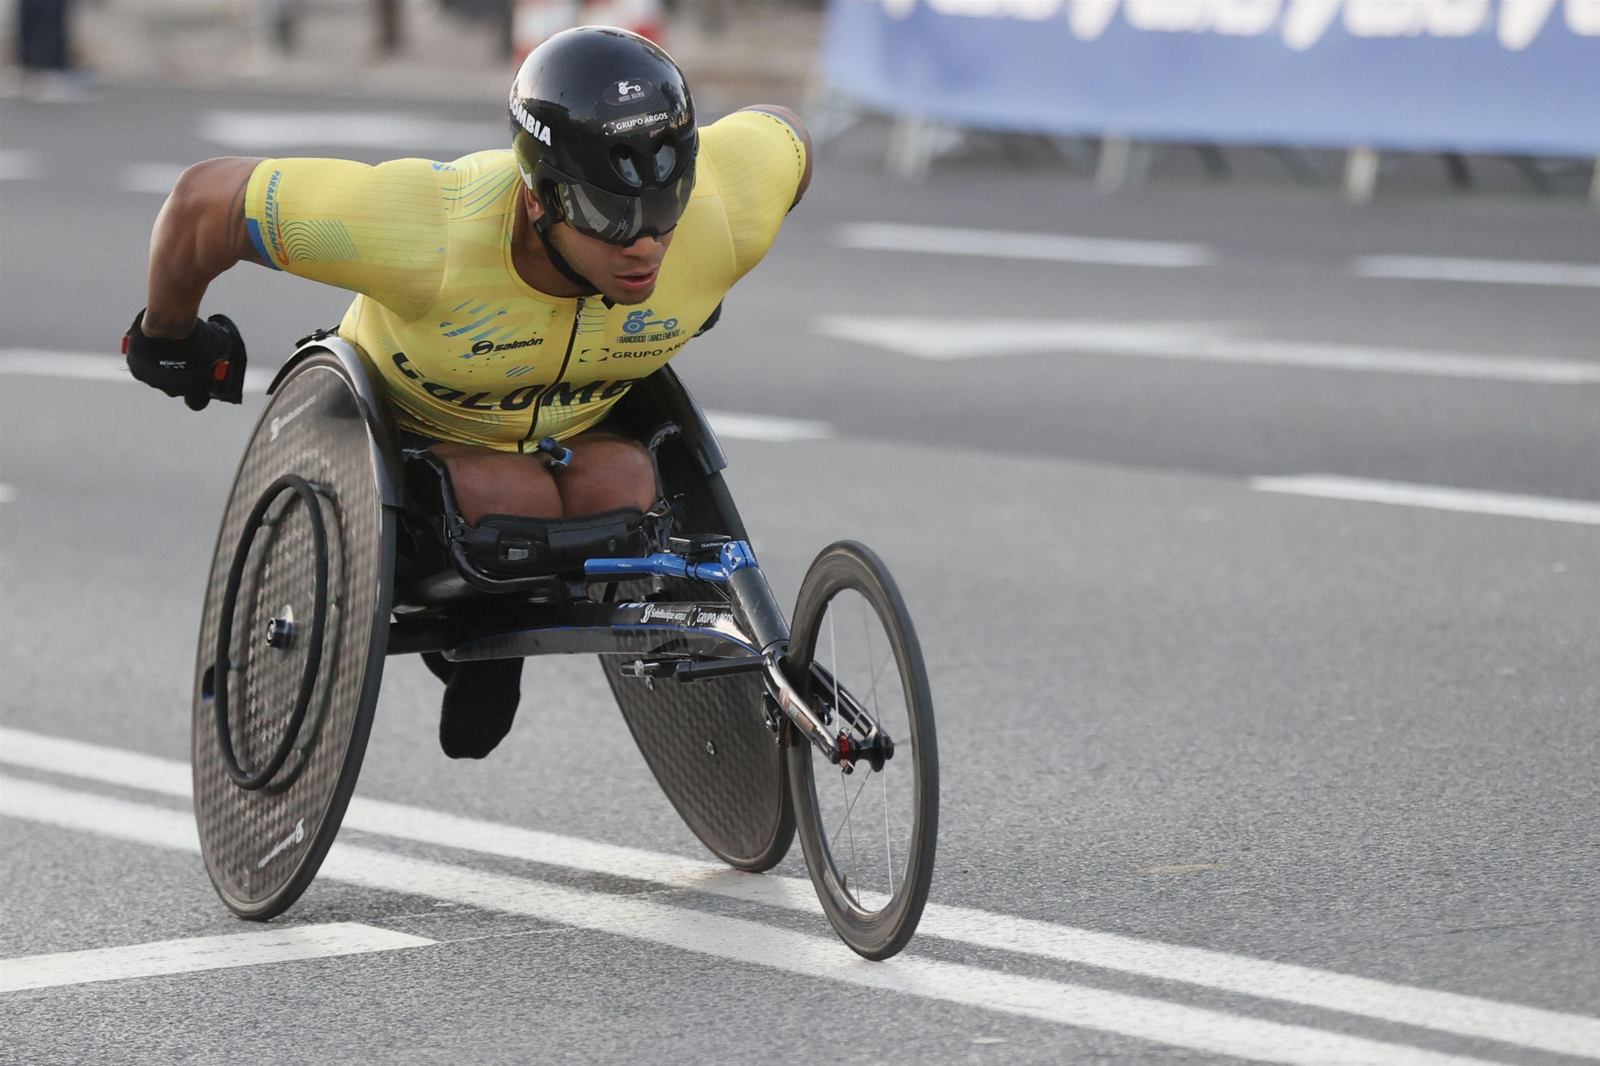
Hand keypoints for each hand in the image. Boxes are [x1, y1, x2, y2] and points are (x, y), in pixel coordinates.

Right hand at [123, 310, 247, 409]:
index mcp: (193, 390)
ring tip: (169, 347)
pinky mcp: (137, 367)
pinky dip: (149, 358)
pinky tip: (154, 344)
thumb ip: (221, 359)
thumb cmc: (198, 338)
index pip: (197, 403)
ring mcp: (152, 380)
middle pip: (177, 388)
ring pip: (159, 376)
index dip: (199, 393)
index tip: (202, 382)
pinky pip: (144, 366)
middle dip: (182, 377)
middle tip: (185, 359)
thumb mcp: (218, 347)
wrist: (169, 325)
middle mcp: (171, 389)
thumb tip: (224, 360)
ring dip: (164, 366)